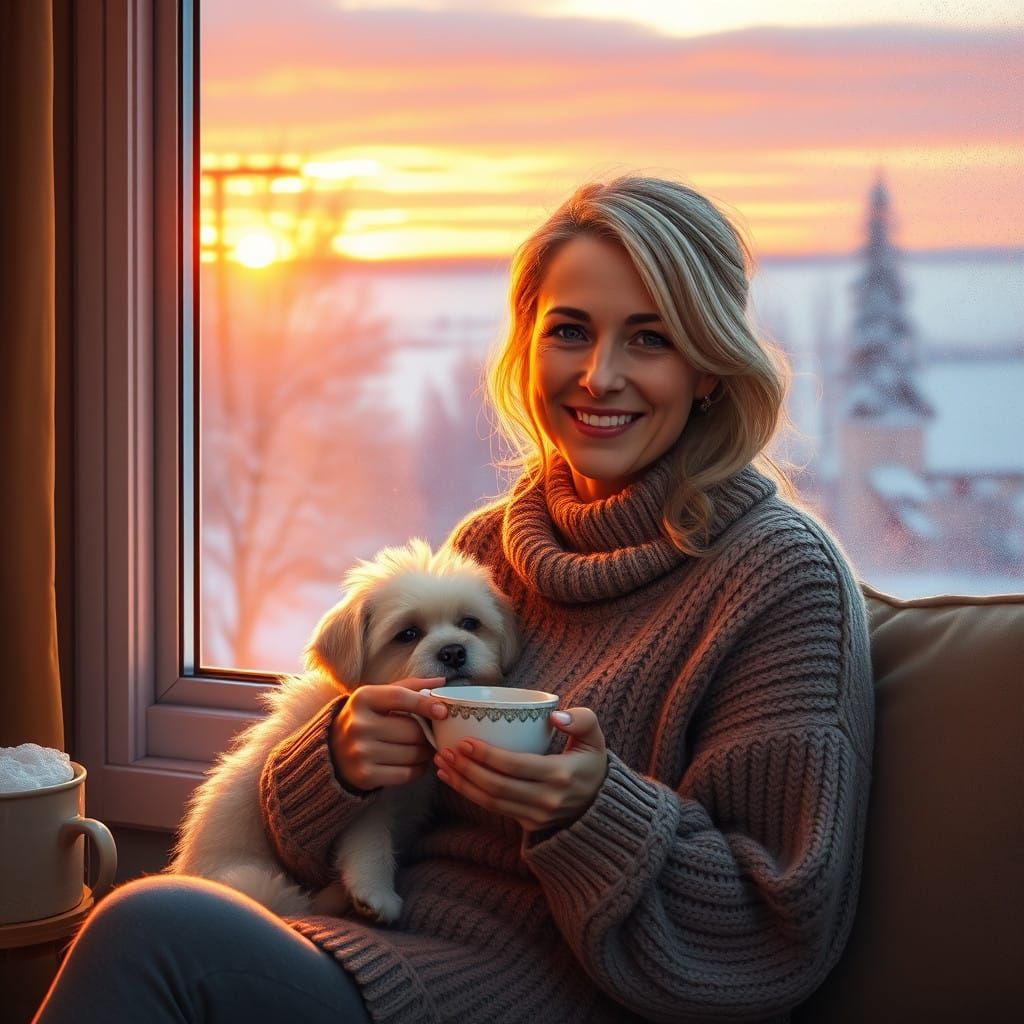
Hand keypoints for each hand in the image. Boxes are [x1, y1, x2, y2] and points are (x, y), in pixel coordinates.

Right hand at [329, 677, 447, 791]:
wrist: (332, 751)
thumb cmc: (364, 718)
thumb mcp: (378, 697)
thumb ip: (409, 687)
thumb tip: (441, 682)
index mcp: (362, 698)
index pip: (400, 697)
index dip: (425, 703)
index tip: (443, 711)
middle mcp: (358, 725)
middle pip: (411, 729)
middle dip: (429, 733)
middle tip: (433, 734)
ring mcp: (360, 752)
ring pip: (412, 753)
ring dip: (426, 752)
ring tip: (424, 748)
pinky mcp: (365, 775)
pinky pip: (406, 773)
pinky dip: (418, 769)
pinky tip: (417, 763)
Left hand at [433, 708, 607, 832]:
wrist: (600, 803)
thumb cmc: (591, 762)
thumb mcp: (595, 737)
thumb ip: (581, 720)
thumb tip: (556, 716)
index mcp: (560, 775)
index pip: (516, 766)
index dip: (487, 756)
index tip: (465, 741)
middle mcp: (546, 800)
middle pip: (497, 787)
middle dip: (467, 769)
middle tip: (447, 750)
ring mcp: (536, 815)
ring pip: (491, 802)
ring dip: (462, 783)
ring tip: (442, 763)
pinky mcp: (527, 823)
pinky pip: (494, 809)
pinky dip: (470, 794)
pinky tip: (453, 779)